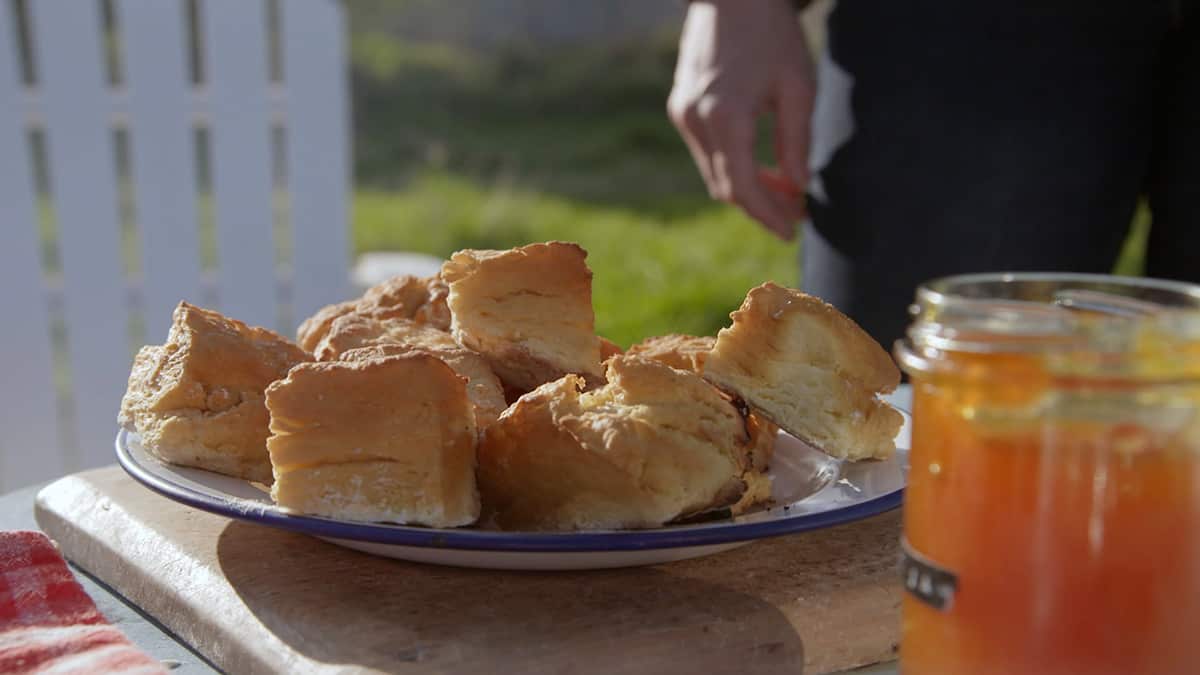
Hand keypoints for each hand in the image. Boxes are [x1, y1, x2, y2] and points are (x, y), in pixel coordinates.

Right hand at [668, 0, 814, 239]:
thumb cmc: (771, 34)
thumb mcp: (797, 85)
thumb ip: (797, 140)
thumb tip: (798, 187)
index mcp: (726, 117)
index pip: (742, 188)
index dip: (767, 215)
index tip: (791, 229)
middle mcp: (695, 121)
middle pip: (724, 187)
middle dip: (760, 206)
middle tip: (794, 212)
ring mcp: (682, 114)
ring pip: (713, 173)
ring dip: (747, 187)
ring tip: (784, 188)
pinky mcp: (680, 107)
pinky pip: (706, 153)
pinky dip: (732, 166)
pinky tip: (761, 164)